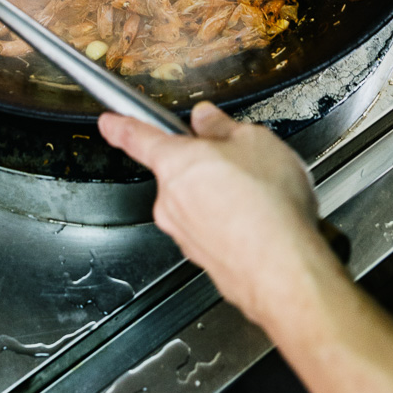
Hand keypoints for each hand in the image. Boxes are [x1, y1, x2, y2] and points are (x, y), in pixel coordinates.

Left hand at [98, 102, 326, 326]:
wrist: (285, 273)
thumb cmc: (268, 207)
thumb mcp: (253, 141)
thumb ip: (222, 127)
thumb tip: (206, 119)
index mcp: (175, 164)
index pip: (137, 138)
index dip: (120, 127)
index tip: (107, 122)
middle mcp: (171, 201)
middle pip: (180, 172)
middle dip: (206, 167)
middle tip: (242, 164)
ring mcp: (186, 235)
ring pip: (199, 204)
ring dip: (223, 198)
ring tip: (262, 199)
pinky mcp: (205, 261)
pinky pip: (215, 232)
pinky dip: (234, 225)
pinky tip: (262, 224)